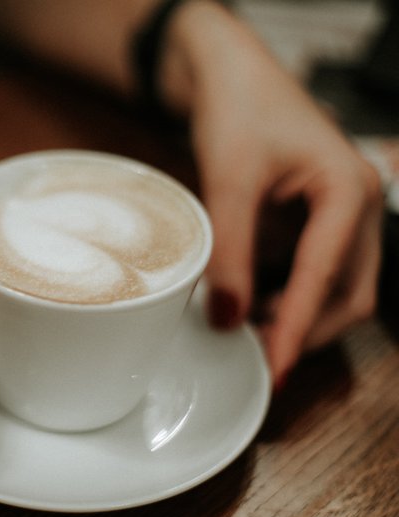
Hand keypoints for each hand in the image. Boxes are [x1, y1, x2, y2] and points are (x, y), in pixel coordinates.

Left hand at [161, 1, 383, 383]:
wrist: (233, 78)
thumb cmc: (239, 112)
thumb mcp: (229, 182)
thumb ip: (230, 252)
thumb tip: (227, 317)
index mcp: (348, 190)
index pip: (325, 276)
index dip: (298, 328)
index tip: (275, 367)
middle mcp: (359, 205)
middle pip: (350, 294)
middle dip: (307, 330)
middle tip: (256, 354)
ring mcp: (344, 214)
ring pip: (337, 288)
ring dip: (299, 316)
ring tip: (247, 328)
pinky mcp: (321, 221)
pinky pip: (316, 272)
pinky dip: (289, 295)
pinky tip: (251, 301)